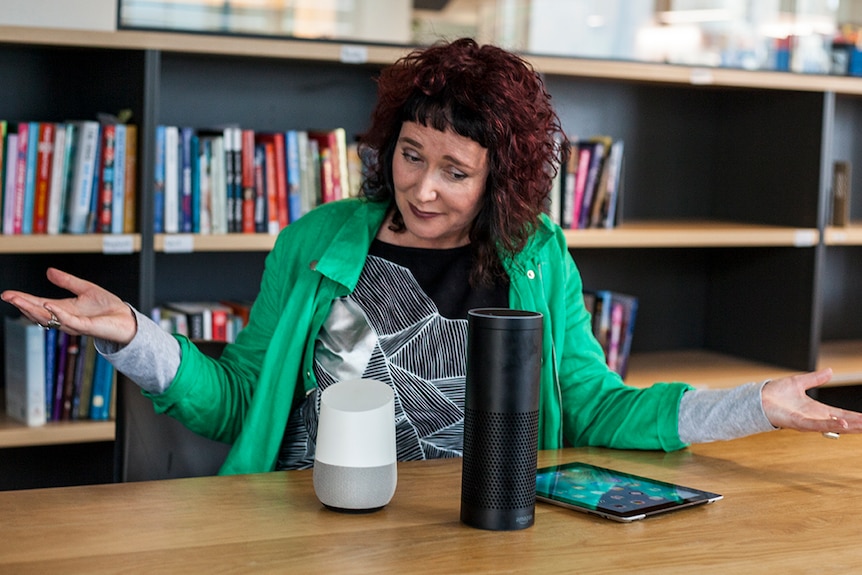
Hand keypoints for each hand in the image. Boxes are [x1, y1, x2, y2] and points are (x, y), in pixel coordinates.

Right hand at [1, 267, 136, 344]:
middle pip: (39, 313)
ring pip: (49, 318)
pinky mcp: (86, 327)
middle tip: (8, 297)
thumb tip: (49, 271)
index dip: (24, 299)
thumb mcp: (85, 289)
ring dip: (33, 309)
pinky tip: (48, 305)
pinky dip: (57, 313)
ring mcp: (74, 324)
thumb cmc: (108, 308)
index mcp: (64, 309)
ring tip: (19, 300)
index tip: (8, 294)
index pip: (39, 304)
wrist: (126, 320)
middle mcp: (65, 318)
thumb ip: (67, 281)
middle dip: (23, 305)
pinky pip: (69, 321)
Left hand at [761, 368, 861, 433]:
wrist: (758, 398)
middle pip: (842, 422)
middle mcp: (814, 417)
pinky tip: (844, 423)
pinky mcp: (798, 422)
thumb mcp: (799, 382)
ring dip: (850, 426)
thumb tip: (830, 371)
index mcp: (816, 409)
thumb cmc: (775, 394)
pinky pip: (817, 424)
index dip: (855, 416)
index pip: (841, 414)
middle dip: (857, 424)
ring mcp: (807, 421)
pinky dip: (831, 424)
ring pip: (833, 425)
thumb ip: (816, 379)